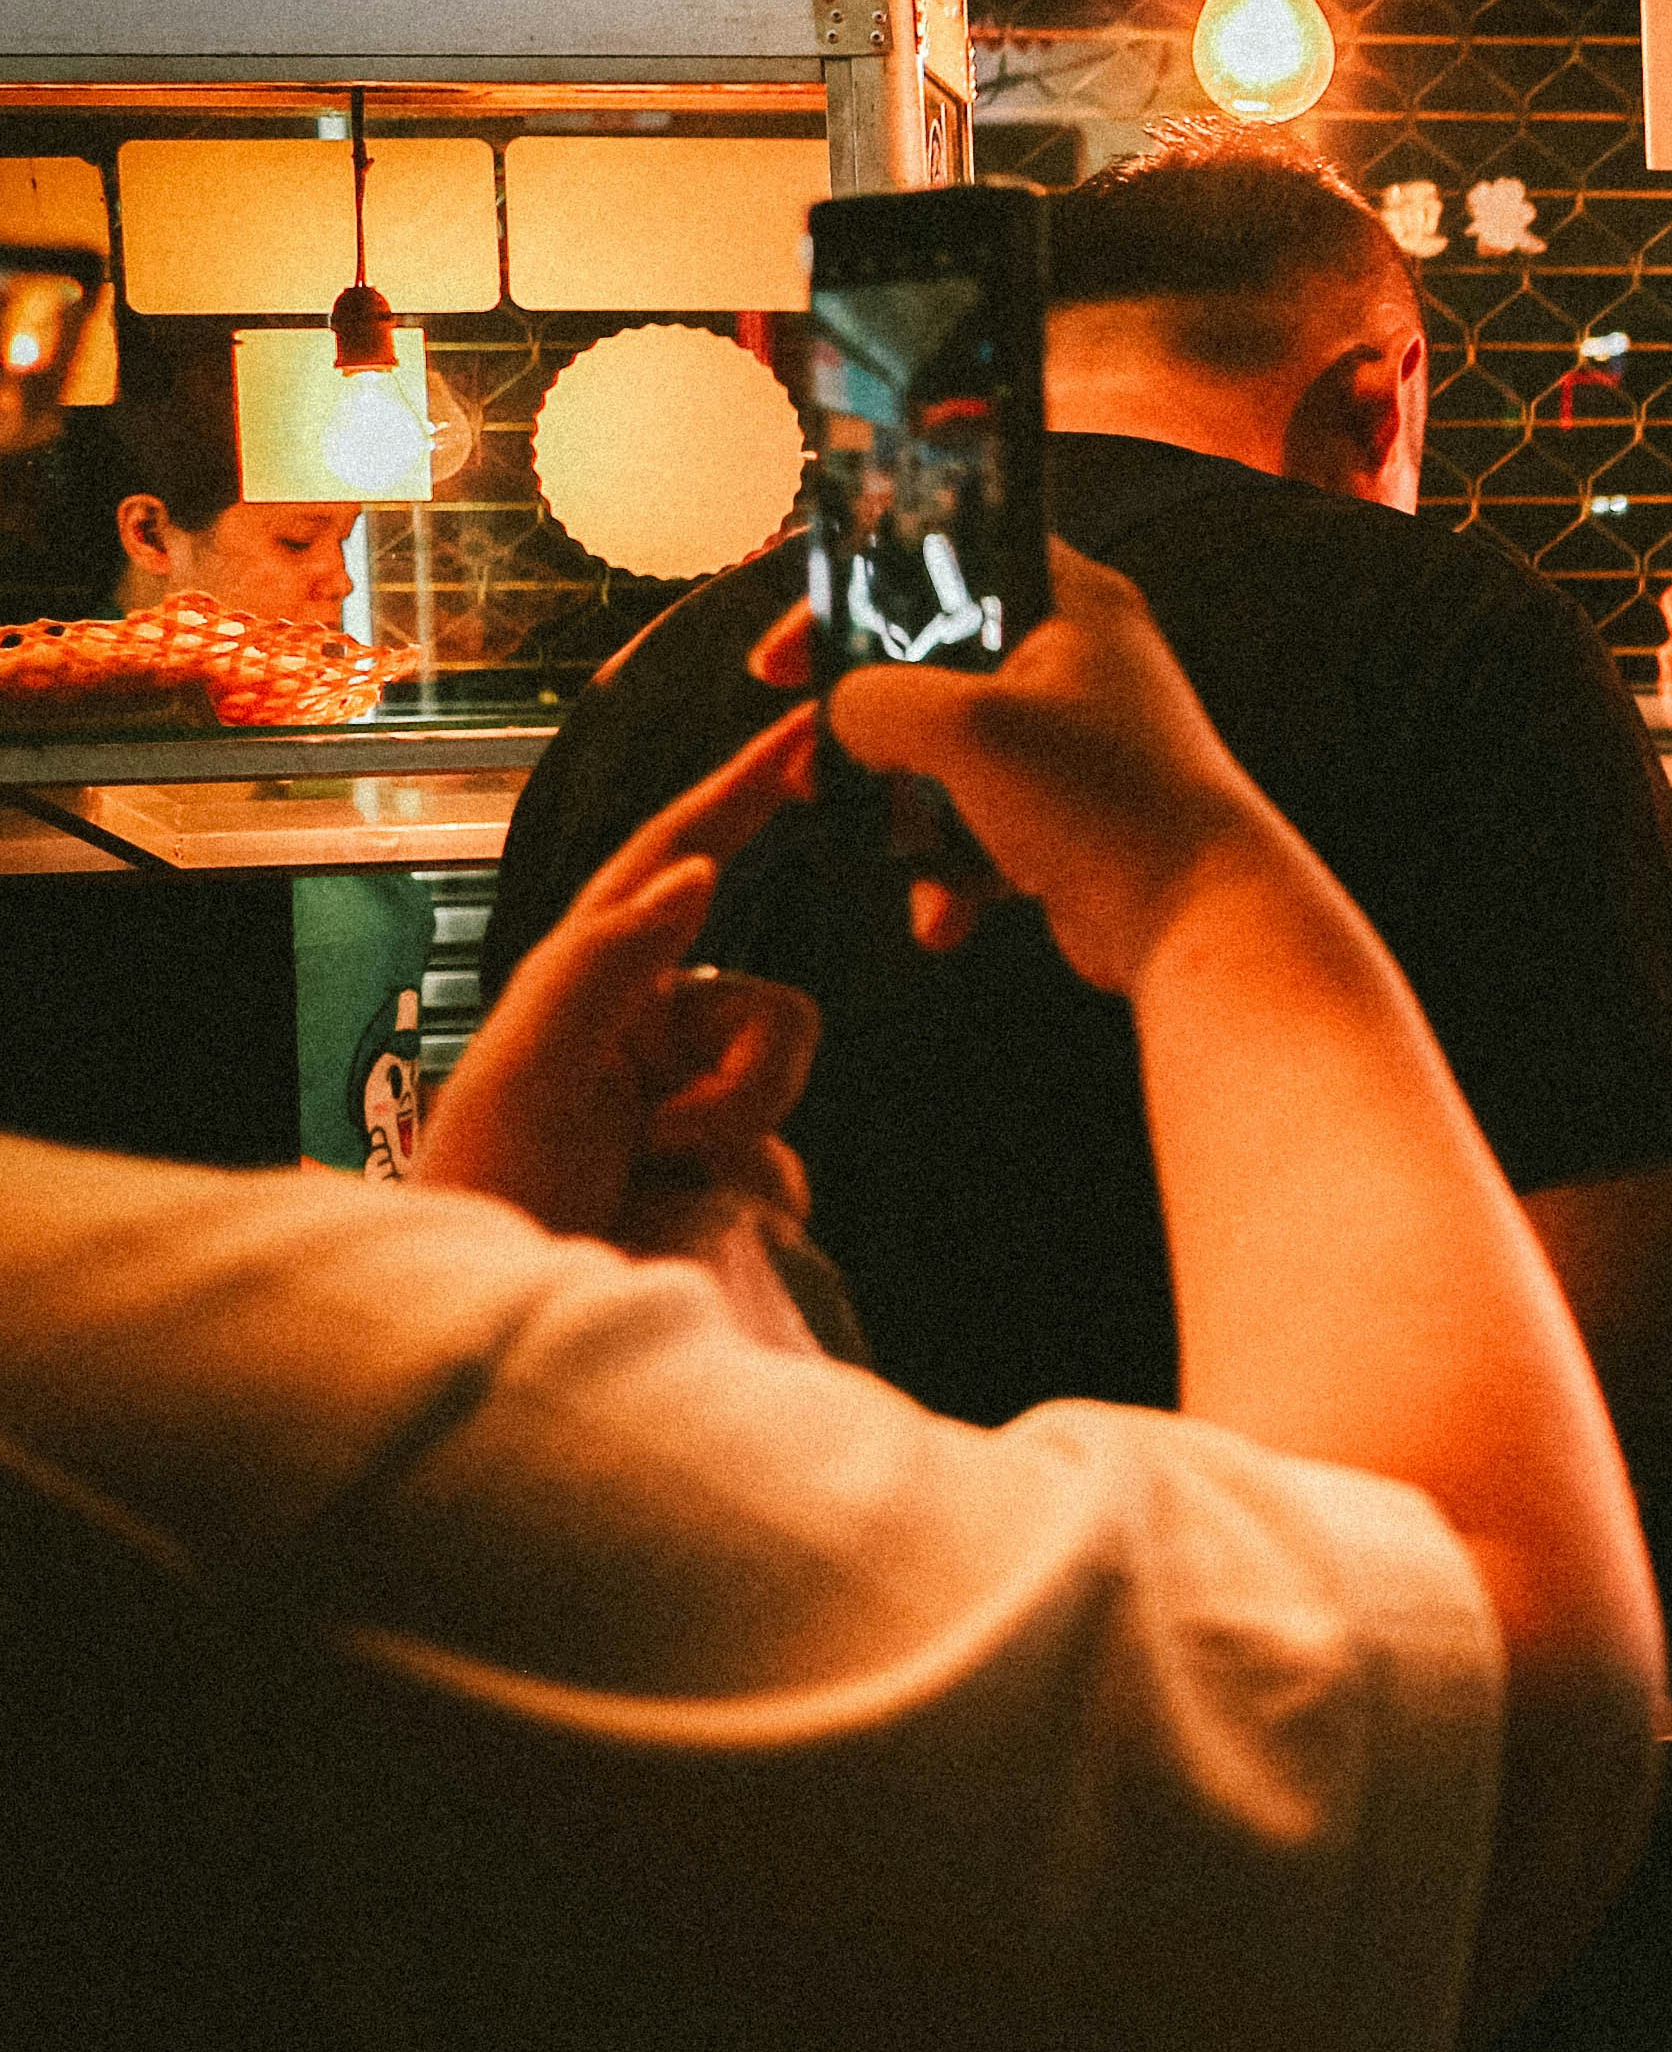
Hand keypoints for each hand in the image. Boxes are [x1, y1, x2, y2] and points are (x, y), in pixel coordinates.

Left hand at [419, 705, 823, 1244]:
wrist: (508, 1319)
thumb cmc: (488, 1187)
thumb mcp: (530, 1067)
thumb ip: (611, 964)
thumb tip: (698, 873)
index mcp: (591, 978)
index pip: (671, 861)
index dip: (736, 792)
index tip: (803, 732)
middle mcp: (653, 1029)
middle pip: (769, 1004)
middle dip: (741, 1077)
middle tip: (672, 1139)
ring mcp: (703, 1102)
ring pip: (790, 1071)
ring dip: (734, 1130)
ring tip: (649, 1190)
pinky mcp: (740, 1172)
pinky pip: (789, 1154)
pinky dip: (743, 1182)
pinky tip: (674, 1220)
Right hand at [800, 543, 1295, 992]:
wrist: (1195, 921)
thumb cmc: (1096, 800)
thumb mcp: (962, 725)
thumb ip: (874, 697)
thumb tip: (839, 719)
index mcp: (1071, 602)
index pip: (948, 552)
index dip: (857, 587)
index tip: (789, 650)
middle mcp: (1077, 661)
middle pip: (932, 662)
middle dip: (861, 716)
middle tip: (803, 754)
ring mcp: (1072, 744)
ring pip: (946, 753)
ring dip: (897, 802)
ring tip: (860, 834)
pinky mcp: (1066, 818)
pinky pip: (979, 828)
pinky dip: (951, 871)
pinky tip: (944, 916)